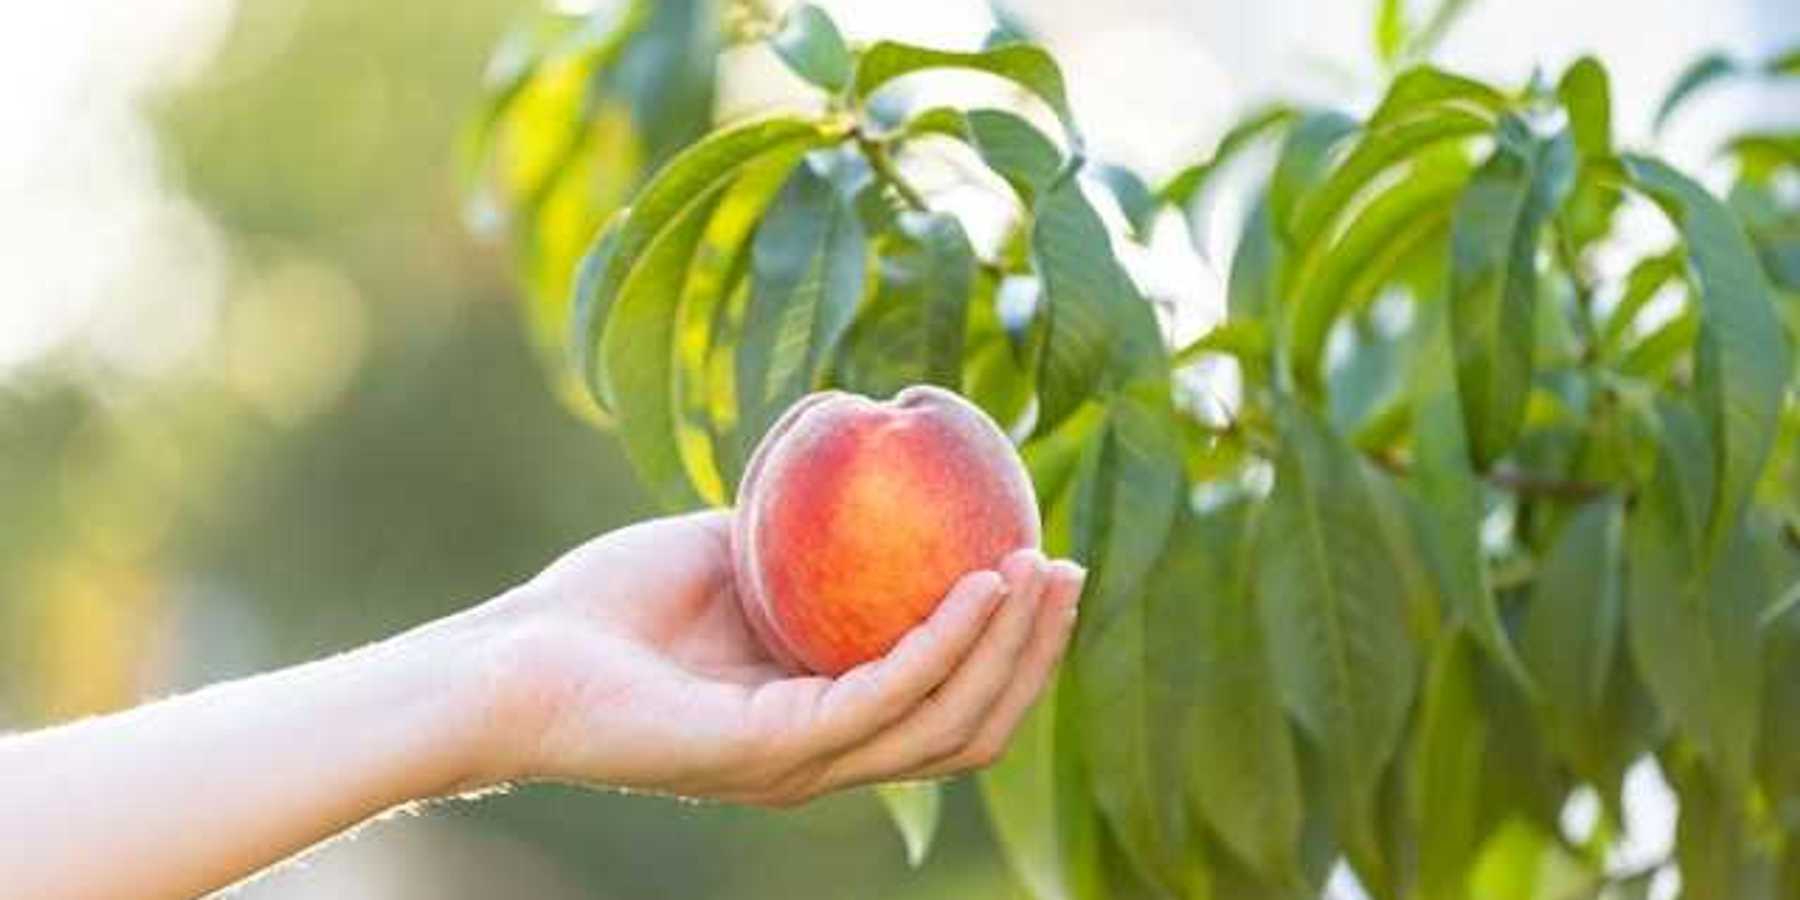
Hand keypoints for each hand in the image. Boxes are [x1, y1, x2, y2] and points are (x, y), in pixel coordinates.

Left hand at [470, 509, 1083, 805]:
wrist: (511, 657)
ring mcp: (799, 764)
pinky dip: (946, 643)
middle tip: (1069, 566)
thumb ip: (812, 536)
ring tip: (1044, 567)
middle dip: (1035, 652)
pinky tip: (981, 582)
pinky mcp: (766, 753)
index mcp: (824, 719)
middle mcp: (824, 755)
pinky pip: (883, 696)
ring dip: (1011, 647)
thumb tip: (884, 467)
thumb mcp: (736, 550)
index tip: (1046, 561)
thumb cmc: (609, 606)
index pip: (948, 701)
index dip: (1012, 647)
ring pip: (945, 721)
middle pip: (970, 724)